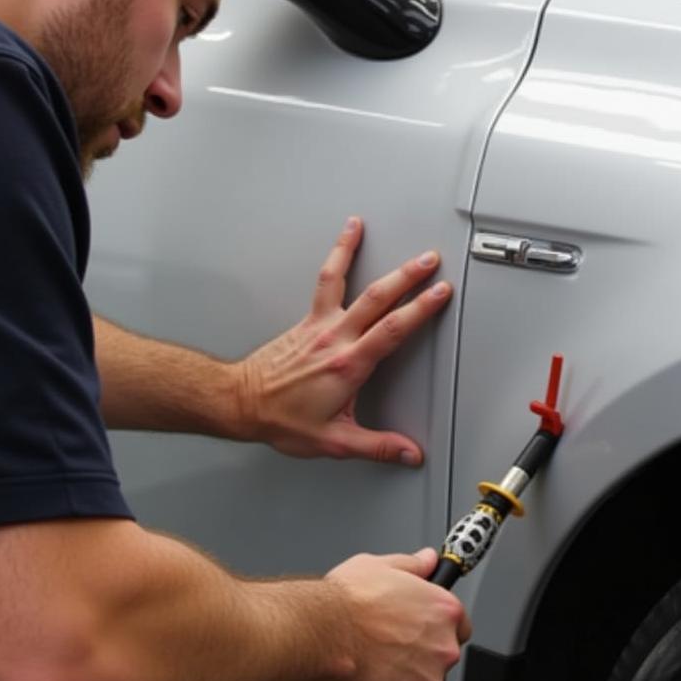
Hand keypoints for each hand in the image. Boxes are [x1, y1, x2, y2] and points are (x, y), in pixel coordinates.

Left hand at [236, 217, 451, 464]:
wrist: (241, 404)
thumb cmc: (282, 419)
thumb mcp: (333, 442)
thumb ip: (376, 446)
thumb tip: (409, 453)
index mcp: (348, 365)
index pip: (392, 330)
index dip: (420, 309)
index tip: (440, 293)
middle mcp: (334, 339)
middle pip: (377, 298)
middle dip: (406, 276)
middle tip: (429, 260)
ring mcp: (318, 326)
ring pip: (344, 281)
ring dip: (356, 252)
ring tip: (365, 227)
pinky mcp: (306, 321)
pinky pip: (324, 282)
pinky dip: (335, 259)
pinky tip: (342, 242)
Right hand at [325, 548, 471, 680]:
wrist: (323, 633)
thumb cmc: (348, 601)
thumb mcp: (381, 565)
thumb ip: (413, 565)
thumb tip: (427, 560)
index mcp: (443, 610)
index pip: (460, 625)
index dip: (438, 627)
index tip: (423, 629)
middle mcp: (443, 646)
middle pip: (440, 656)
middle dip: (417, 654)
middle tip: (388, 644)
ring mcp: (428, 679)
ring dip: (401, 679)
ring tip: (373, 663)